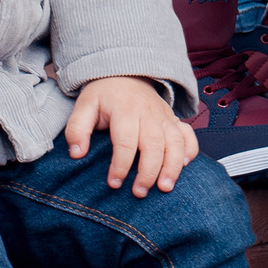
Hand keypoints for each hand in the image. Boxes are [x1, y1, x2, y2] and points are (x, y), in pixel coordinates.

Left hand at [66, 75, 198, 196]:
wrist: (126, 74)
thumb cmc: (104, 95)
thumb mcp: (84, 106)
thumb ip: (77, 129)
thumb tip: (76, 154)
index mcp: (125, 110)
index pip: (126, 141)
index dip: (120, 165)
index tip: (113, 183)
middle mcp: (149, 114)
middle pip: (154, 144)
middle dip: (149, 171)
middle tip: (139, 193)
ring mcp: (164, 117)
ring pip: (175, 142)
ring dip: (173, 166)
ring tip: (165, 188)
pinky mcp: (174, 120)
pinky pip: (188, 135)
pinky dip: (190, 150)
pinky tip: (185, 166)